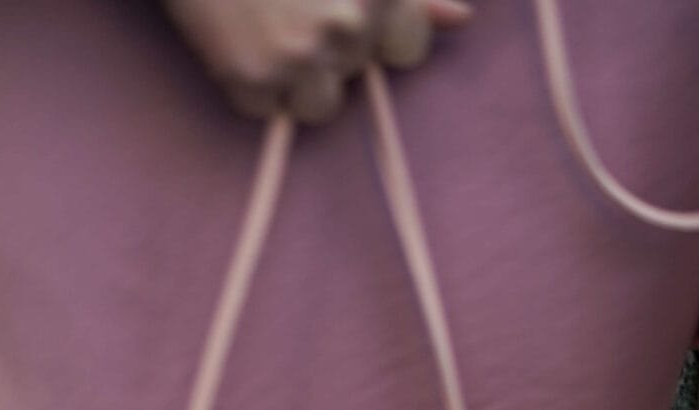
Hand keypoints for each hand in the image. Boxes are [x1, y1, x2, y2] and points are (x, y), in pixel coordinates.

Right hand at [163, 0, 473, 124]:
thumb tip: (462, 21)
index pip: (410, 46)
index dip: (380, 31)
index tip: (345, 6)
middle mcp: (345, 25)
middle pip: (359, 73)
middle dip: (333, 49)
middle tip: (292, 4)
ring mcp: (297, 58)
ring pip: (321, 106)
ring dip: (297, 78)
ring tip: (266, 28)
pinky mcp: (250, 81)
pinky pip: (267, 109)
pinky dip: (252, 83)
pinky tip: (237, 36)